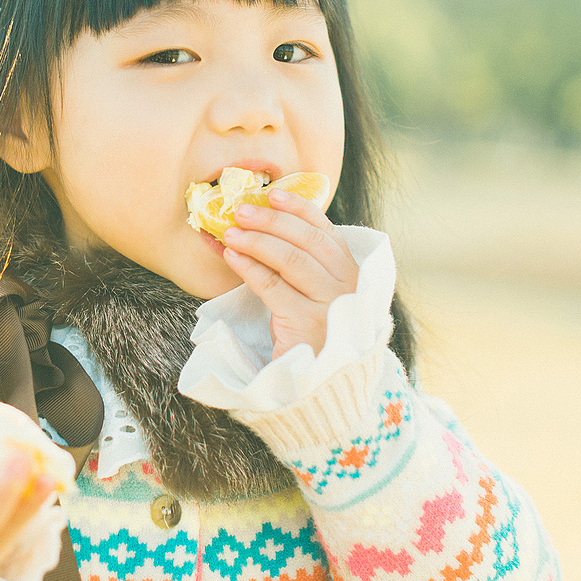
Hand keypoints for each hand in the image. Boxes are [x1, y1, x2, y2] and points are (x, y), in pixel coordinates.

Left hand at [221, 188, 358, 359]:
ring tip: (230, 232)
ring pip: (291, 260)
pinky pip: (273, 286)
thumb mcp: (314, 294)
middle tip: (240, 210)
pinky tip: (232, 256)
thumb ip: (302, 263)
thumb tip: (261, 223)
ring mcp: (330, 305)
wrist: (319, 386)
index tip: (273, 194)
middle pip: (307, 241)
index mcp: (351, 273)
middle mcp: (347, 286)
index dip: (299, 208)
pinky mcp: (307, 324)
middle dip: (271, 221)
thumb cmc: (311, 334)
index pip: (326, 231)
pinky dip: (250, 267)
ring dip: (257, 241)